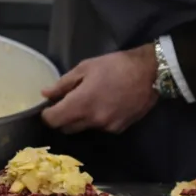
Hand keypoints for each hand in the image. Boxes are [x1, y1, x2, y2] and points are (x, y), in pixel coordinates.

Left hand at [40, 44, 158, 133]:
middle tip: (67, 102)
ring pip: (83, 129)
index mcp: (81, 103)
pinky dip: (96, 120)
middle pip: (66, 128)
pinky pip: (99, 128)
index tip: (49, 106)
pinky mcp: (119, 129)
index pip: (53, 120)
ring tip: (89, 101)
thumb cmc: (115, 66)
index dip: (47, 115)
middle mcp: (92, 120)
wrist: (150, 74)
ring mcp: (107, 127)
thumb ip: (63, 84)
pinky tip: (104, 105)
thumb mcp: (85, 68)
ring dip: (80, 119)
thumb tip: (46, 94)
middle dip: (62, 118)